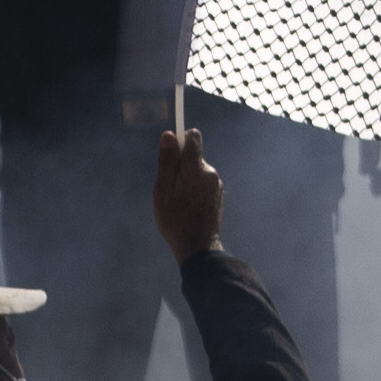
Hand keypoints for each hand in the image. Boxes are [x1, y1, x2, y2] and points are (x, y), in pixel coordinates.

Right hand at [153, 126, 226, 255]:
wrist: (198, 246)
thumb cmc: (175, 220)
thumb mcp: (163, 190)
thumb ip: (167, 161)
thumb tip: (169, 134)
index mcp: (196, 170)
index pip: (193, 138)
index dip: (179, 139)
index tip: (168, 151)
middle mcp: (210, 173)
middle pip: (193, 155)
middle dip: (178, 163)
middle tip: (167, 186)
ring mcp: (216, 184)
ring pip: (196, 169)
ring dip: (185, 178)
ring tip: (176, 200)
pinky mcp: (217, 193)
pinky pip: (201, 181)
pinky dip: (192, 187)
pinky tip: (186, 205)